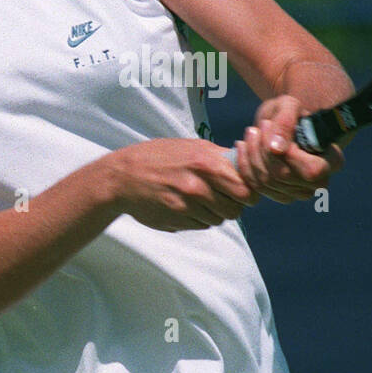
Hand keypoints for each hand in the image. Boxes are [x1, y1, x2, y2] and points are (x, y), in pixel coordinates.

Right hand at [104, 138, 258, 231]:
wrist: (122, 177)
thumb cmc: (160, 157)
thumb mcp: (191, 146)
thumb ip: (220, 157)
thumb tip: (247, 163)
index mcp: (207, 162)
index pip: (247, 188)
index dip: (249, 192)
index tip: (243, 190)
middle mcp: (199, 185)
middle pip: (236, 209)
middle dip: (234, 206)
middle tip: (224, 198)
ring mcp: (187, 205)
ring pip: (219, 219)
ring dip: (214, 213)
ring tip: (199, 199)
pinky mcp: (178, 220)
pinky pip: (202, 225)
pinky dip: (198, 219)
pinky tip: (185, 205)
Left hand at [233, 94, 343, 203]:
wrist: (280, 125)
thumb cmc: (290, 113)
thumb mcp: (288, 106)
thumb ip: (285, 122)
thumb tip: (276, 149)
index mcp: (332, 161)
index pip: (312, 170)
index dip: (289, 155)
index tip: (272, 128)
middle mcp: (319, 182)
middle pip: (283, 176)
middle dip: (262, 150)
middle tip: (255, 128)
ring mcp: (298, 193)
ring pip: (267, 182)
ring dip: (251, 155)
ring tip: (250, 133)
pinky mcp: (278, 195)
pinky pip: (255, 188)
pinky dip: (244, 167)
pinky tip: (242, 147)